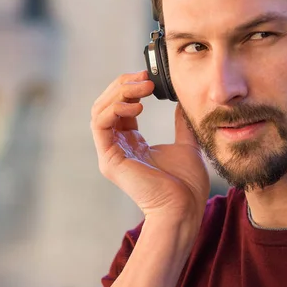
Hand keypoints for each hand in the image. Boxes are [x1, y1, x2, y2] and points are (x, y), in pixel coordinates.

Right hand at [90, 71, 209, 220]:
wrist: (184, 209)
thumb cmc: (186, 186)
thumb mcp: (186, 145)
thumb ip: (181, 124)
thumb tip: (183, 103)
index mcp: (133, 144)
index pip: (122, 108)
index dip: (131, 88)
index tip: (150, 77)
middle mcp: (118, 147)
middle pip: (107, 105)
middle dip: (123, 85)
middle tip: (145, 77)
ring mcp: (111, 154)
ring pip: (100, 111)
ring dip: (120, 93)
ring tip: (143, 87)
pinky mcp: (109, 160)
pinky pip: (100, 125)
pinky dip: (114, 109)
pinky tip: (136, 106)